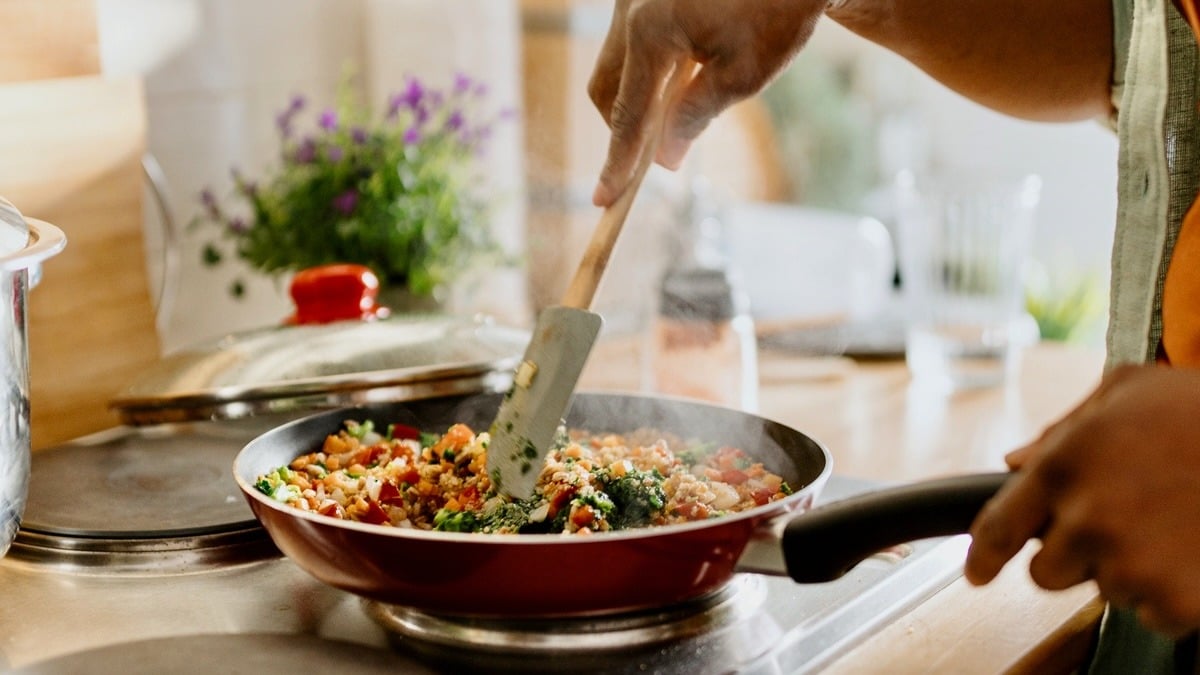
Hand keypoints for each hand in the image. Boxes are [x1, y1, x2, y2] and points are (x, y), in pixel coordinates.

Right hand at [587, 0, 826, 206]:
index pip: (628, 113)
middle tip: (653, 156)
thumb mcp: (743, 74)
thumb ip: (694, 117)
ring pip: (615, 66)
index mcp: (649, 29)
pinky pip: (631, 45)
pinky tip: (689, 71)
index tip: (605, 199)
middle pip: (605, 88)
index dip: (618, 162)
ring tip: (682, 107)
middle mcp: (629, 9)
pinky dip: (649, 72)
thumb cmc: (777, 10)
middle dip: (624, 127)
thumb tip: (664, 159)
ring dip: (639, 97)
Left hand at [964, 364, 1199, 635]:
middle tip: (1119, 521)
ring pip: (1103, 591)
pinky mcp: (1175, 599)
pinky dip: (1170, 594)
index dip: (982, 557)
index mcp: (1063, 466)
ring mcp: (1130, 564)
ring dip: (1126, 569)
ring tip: (1168, 523)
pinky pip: (1152, 614)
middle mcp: (1087, 519)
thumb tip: (1015, 463)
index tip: (978, 573)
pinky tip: (1190, 550)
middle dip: (1071, 553)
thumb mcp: (1126, 390)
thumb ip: (1062, 431)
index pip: (996, 528)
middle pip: (1045, 572)